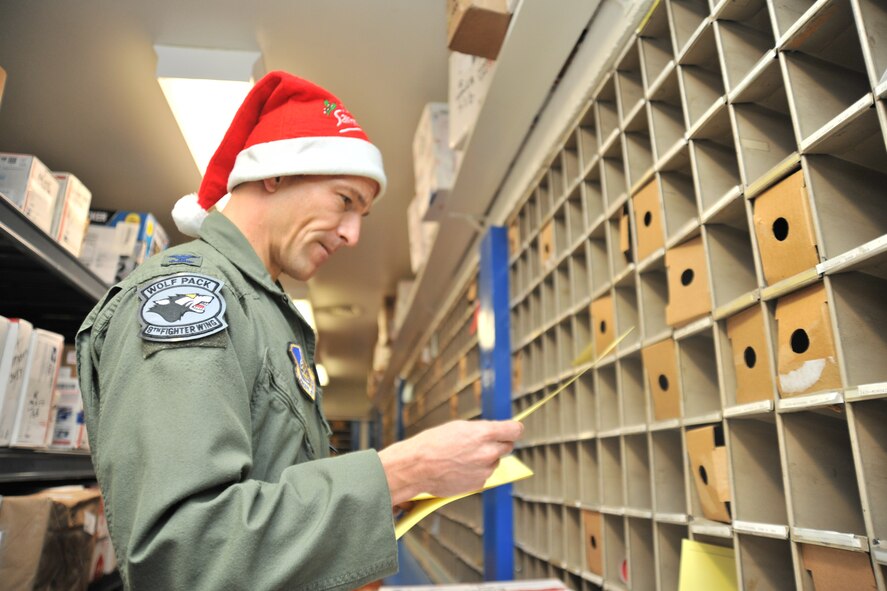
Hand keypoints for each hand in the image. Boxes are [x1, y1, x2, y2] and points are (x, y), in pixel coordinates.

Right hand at [378, 419, 523, 505]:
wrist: (417, 467)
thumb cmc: (433, 444)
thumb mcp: (459, 427)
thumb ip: (482, 431)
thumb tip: (496, 433)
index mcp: (484, 433)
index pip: (515, 430)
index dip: (514, 429)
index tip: (512, 429)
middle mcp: (488, 452)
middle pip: (508, 446)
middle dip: (499, 443)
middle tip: (482, 443)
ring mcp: (485, 470)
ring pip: (495, 462)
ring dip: (486, 459)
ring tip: (463, 457)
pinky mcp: (479, 484)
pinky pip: (484, 474)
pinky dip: (477, 471)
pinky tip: (460, 468)